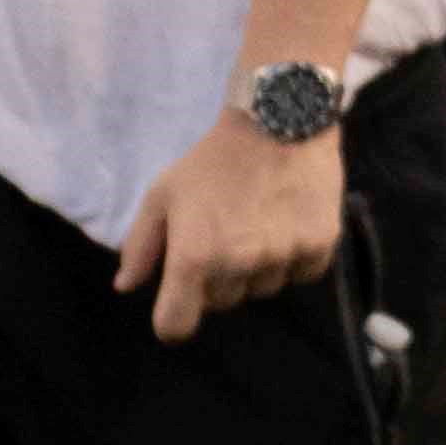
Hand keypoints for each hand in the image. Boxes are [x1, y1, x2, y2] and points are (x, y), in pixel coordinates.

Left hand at [115, 111, 341, 339]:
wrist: (279, 118)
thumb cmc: (213, 159)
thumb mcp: (164, 193)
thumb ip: (141, 245)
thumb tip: (126, 286)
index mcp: (194, 256)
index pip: (176, 325)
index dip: (173, 318)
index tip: (179, 303)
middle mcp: (238, 265)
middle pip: (223, 303)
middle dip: (217, 279)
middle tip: (224, 235)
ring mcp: (282, 257)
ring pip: (263, 289)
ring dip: (257, 269)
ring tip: (259, 223)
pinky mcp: (319, 246)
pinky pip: (301, 274)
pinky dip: (294, 258)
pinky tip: (287, 224)